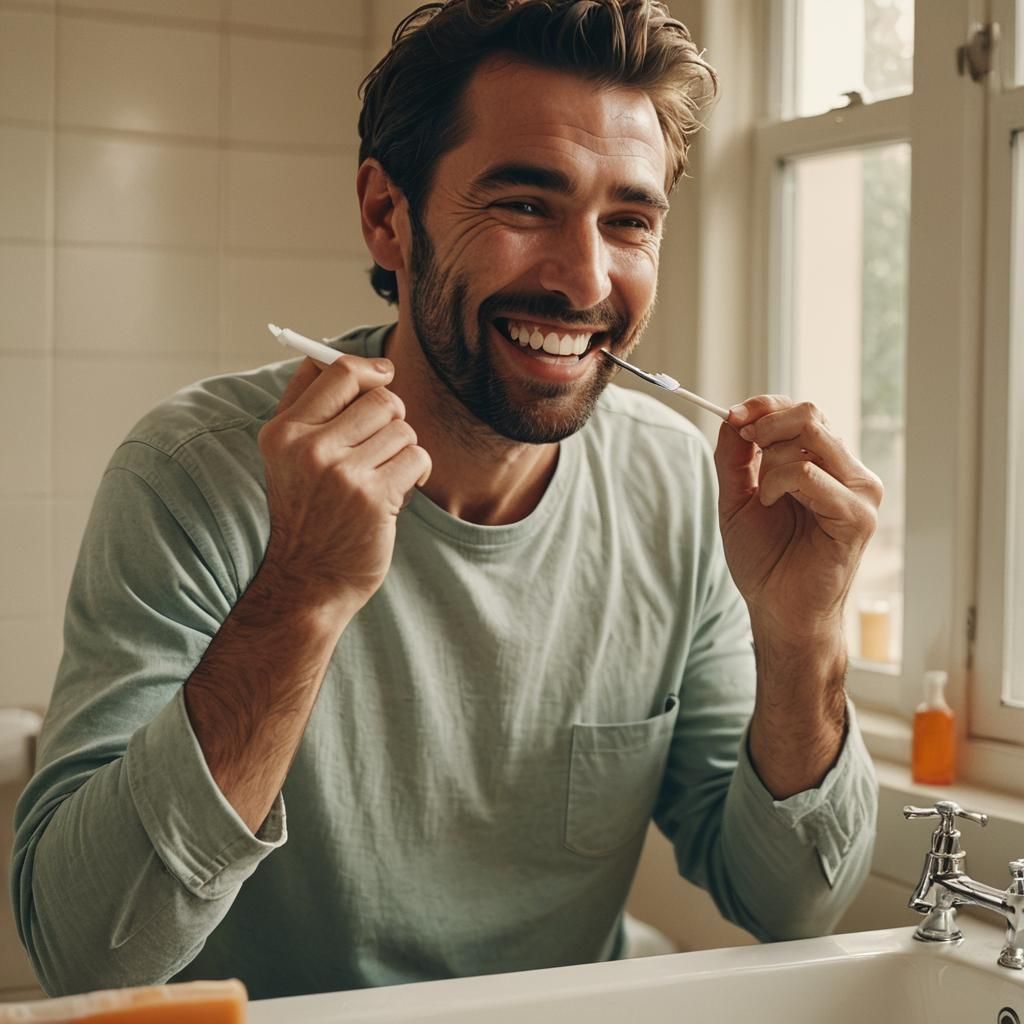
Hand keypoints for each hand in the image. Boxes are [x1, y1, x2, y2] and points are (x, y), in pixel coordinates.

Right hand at [257, 355, 431, 617]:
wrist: (309, 580)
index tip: (384, 376)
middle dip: (392, 419)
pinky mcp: (374, 498)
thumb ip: (305, 404)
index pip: (340, 373)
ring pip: (403, 430)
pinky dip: (416, 472)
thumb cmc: (305, 511)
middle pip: (382, 399)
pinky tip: (399, 489)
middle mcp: (309, 449)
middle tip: (380, 444)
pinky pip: (417, 458)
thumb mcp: (286, 457)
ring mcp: (342, 474)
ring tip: (383, 474)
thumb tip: (329, 354)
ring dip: (402, 450)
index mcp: (284, 432)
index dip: (372, 370)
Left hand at [714, 396, 882, 646]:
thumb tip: (731, 415)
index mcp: (825, 464)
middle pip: (808, 412)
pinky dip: (779, 484)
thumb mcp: (737, 497)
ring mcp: (859, 491)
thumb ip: (735, 456)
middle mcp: (848, 471)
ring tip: (766, 499)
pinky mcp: (858, 515)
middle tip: (746, 451)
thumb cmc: (764, 559)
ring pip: (809, 435)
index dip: (763, 406)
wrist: (777, 610)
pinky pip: (808, 473)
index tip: (732, 417)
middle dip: (764, 426)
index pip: (800, 410)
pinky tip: (773, 507)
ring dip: (770, 461)